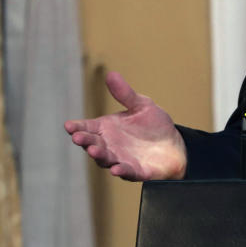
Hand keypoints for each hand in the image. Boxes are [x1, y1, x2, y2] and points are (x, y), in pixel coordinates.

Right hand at [64, 71, 186, 180]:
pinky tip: (116, 169)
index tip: (69, 125)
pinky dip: (121, 170)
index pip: (87, 127)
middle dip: (85, 141)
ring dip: (99, 155)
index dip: (77, 127)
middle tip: (78, 137)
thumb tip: (111, 74)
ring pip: (105, 159)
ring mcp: (121, 159)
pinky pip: (127, 172)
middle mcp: (110, 145)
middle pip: (93, 143)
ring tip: (94, 150)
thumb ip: (125, 94)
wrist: (175, 144)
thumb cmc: (154, 125)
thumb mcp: (141, 105)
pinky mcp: (136, 171)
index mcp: (107, 128)